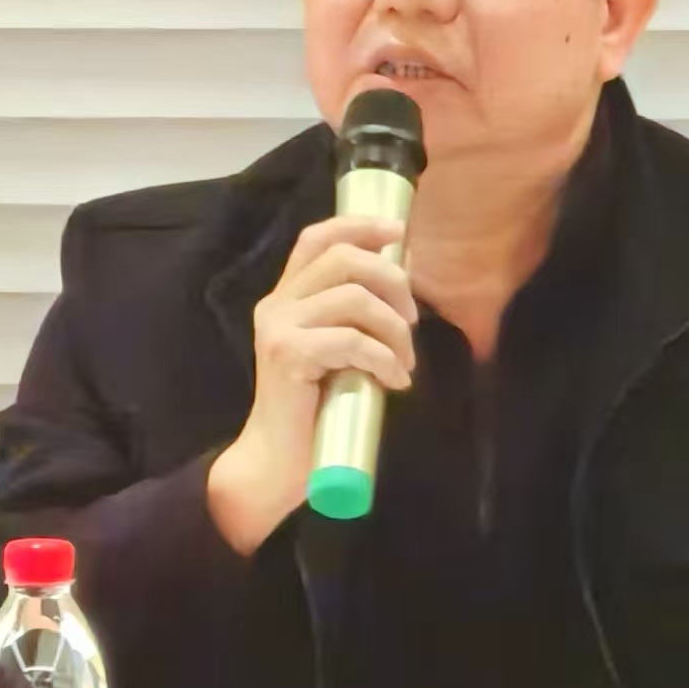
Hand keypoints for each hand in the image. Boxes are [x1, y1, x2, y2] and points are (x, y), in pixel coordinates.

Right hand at [206, 216, 417, 554]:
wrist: (278, 462)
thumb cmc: (315, 409)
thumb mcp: (337, 350)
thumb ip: (355, 316)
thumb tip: (403, 278)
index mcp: (286, 296)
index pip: (317, 238)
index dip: (359, 226)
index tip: (399, 232)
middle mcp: (276, 305)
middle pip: (343, 259)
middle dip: (392, 282)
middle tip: (412, 321)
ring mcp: (279, 329)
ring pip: (353, 298)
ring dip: (394, 329)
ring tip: (405, 361)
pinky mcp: (288, 357)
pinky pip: (352, 341)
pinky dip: (385, 360)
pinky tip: (395, 382)